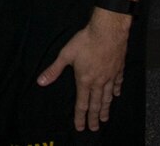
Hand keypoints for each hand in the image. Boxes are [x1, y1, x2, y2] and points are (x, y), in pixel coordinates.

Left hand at [36, 8, 130, 131]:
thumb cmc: (85, 41)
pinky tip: (117, 94)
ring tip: (105, 118)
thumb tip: (40, 82)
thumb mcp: (66, 54)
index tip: (80, 127)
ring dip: (106, 108)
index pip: (81, 103)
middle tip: (94, 128)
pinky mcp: (118, 68)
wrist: (108, 31)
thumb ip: (54, 70)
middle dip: (94, 118)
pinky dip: (117, 90)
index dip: (80, 116)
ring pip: (108, 96)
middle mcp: (98, 82)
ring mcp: (110, 76)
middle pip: (96, 104)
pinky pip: (117, 83)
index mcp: (84, 80)